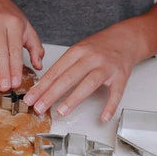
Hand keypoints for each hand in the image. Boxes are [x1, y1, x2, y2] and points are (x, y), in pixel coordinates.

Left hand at [23, 25, 142, 120]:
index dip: (41, 86)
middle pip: (68, 77)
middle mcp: (90, 58)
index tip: (30, 98)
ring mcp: (106, 67)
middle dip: (51, 94)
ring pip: (88, 83)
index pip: (55, 70)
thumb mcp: (78, 50)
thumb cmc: (98, 47)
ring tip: (61, 112)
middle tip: (38, 107)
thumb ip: (63, 67)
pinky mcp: (121, 76)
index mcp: (76, 51)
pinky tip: (103, 117)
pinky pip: (116, 93)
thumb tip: (43, 86)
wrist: (125, 38)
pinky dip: (110, 106)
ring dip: (74, 99)